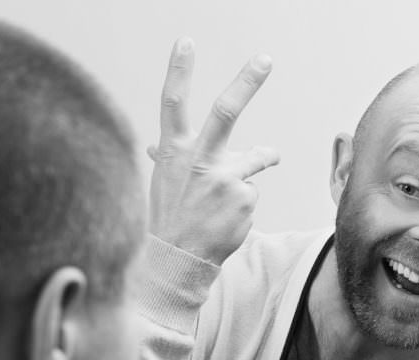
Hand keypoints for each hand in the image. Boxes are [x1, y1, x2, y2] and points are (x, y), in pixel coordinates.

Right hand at [147, 39, 279, 264]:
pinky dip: (247, 201)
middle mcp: (199, 161)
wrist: (180, 258)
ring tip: (244, 182)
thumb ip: (168, 157)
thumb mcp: (165, 180)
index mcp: (175, 151)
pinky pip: (254, 190)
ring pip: (253, 160)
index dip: (178, 71)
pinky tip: (230, 217)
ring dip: (260, 160)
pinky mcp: (245, 198)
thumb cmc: (171, 216)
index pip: (173, 103)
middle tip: (265, 58)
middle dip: (246, 82)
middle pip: (224, 112)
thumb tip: (154, 144)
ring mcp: (224, 179)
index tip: (185, 42)